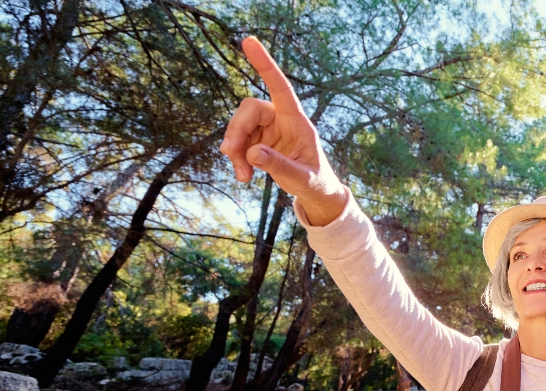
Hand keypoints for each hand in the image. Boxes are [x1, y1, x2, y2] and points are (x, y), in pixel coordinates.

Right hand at [221, 36, 347, 224]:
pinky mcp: (259, 141)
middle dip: (236, 130)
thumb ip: (280, 166)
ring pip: (240, 127)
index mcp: (298, 121)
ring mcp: (269, 129)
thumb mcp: (302, 178)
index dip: (265, 65)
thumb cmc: (316, 183)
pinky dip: (237, 158)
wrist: (315, 193)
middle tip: (230, 154)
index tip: (249, 41)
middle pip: (250, 109)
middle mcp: (282, 120)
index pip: (281, 88)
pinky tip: (244, 177)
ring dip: (235, 150)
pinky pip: (239, 142)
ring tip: (242, 178)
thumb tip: (253, 152)